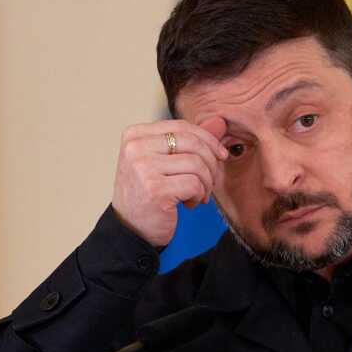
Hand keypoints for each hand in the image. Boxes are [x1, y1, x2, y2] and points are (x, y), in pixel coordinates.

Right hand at [111, 117, 228, 246]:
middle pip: (192, 143)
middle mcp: (135, 148)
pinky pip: (195, 184)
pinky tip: (189, 203)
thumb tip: (219, 123)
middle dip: (210, 163)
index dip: (207, 140)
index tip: (220, 155)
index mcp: (135, 135)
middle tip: (209, 181)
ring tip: (198, 194)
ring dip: (206, 183)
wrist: (131, 229)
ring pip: (197, 164)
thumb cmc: (148, 194)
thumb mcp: (164, 162)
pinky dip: (199, 195)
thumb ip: (190, 142)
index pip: (182, 127)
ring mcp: (143, 168)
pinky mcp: (155, 189)